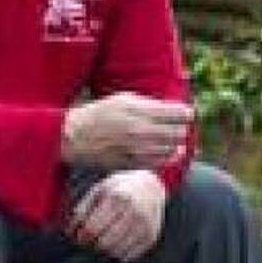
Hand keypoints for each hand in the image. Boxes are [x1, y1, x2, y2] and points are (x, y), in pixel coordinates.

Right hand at [63, 92, 191, 169]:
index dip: (186, 113)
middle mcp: (141, 130)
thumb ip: (149, 104)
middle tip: (179, 125)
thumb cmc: (99, 114)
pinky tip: (167, 151)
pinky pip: (161, 162)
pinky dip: (168, 156)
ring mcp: (137, 149)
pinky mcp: (133, 163)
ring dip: (176, 142)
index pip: (177, 113)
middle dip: (181, 127)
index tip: (186, 113)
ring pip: (172, 148)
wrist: (75, 137)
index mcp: (139, 110)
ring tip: (172, 137)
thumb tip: (172, 109)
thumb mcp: (123, 99)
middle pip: (178, 132)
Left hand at [68, 170, 165, 261]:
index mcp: (117, 198)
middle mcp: (134, 213)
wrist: (151, 185)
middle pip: (105, 243)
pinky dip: (118, 253)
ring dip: (104, 250)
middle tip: (88, 240)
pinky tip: (114, 243)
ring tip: (101, 240)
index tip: (78, 236)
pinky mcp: (151, 237)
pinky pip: (129, 256)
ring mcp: (145, 226)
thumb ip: (83, 208)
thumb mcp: (99, 189)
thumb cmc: (119, 187)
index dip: (81, 236)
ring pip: (116, 252)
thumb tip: (70, 230)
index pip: (93, 228)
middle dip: (92, 244)